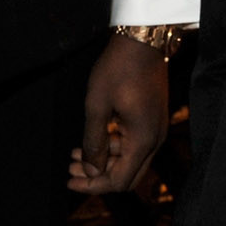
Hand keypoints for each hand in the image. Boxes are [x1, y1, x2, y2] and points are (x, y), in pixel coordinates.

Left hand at [71, 33, 171, 192]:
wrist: (142, 40)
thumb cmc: (118, 69)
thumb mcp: (96, 106)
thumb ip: (94, 143)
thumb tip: (90, 171)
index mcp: (143, 140)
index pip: (119, 180)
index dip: (93, 185)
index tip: (69, 181)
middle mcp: (154, 139)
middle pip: (127, 175)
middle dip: (98, 176)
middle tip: (71, 169)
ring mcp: (156, 129)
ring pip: (131, 160)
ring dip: (104, 161)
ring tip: (75, 153)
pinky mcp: (153, 119)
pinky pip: (135, 144)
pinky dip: (114, 147)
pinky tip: (94, 138)